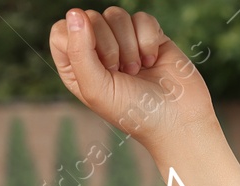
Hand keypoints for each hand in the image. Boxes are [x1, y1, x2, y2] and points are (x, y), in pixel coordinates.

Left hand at [48, 7, 216, 151]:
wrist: (178, 118)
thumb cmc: (133, 112)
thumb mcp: (96, 88)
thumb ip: (79, 51)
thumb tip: (74, 12)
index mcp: (77, 68)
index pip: (62, 31)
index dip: (77, 40)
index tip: (97, 63)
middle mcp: (97, 53)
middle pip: (90, 19)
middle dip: (109, 46)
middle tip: (121, 72)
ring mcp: (124, 42)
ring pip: (116, 15)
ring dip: (129, 45)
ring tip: (137, 70)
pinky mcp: (148, 36)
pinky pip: (142, 18)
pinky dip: (148, 40)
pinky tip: (153, 61)